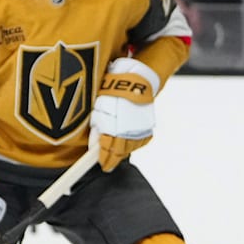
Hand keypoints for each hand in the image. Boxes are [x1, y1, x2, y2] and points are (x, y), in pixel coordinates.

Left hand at [92, 57, 158, 171]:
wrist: (135, 78)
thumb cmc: (113, 89)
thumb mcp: (99, 107)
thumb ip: (98, 127)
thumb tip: (95, 144)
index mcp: (114, 126)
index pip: (107, 148)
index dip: (104, 159)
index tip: (102, 164)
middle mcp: (128, 130)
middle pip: (120, 151)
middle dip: (113, 159)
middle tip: (107, 165)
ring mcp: (140, 129)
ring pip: (131, 148)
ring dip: (123, 153)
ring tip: (116, 156)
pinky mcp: (148, 126)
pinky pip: (141, 141)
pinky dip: (134, 145)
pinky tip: (129, 145)